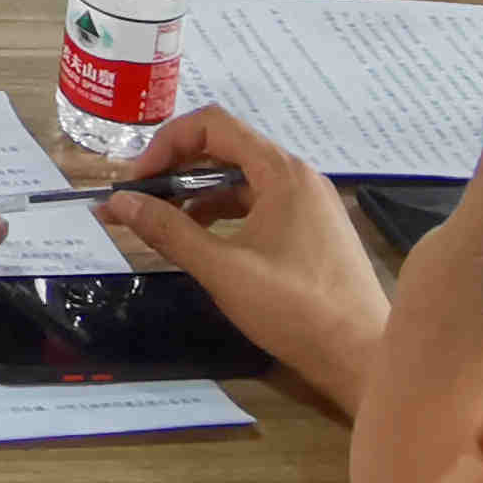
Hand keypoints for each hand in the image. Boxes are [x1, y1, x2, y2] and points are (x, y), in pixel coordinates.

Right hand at [95, 108, 389, 414]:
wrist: (363, 357)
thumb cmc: (295, 308)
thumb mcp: (223, 269)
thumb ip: (168, 230)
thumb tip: (119, 202)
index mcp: (281, 172)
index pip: (213, 125)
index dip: (166, 144)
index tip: (136, 182)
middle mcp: (298, 177)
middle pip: (226, 148)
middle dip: (177, 168)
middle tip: (140, 199)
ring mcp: (309, 204)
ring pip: (242, 179)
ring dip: (197, 193)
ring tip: (162, 223)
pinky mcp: (312, 231)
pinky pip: (259, 204)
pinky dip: (224, 214)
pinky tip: (202, 241)